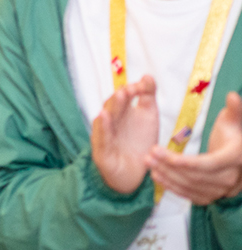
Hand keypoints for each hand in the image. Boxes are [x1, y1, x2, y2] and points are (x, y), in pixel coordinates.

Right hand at [91, 76, 159, 193]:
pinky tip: (104, 117)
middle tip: (128, 89)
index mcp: (121, 112)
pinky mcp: (101, 152)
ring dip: (112, 108)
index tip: (144, 86)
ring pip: (105, 120)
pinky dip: (102, 128)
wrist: (134, 174)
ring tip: (119, 97)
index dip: (132, 89)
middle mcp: (111, 122)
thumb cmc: (139, 143)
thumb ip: (147, 96)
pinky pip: (101, 138)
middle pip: (112, 107)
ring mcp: (105, 136)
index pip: (123, 97)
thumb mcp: (148, 117)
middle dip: (119, 98)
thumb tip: (147, 76)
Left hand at [148, 93, 241, 205]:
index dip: (182, 161)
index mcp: (235, 158)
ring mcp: (222, 190)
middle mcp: (231, 178)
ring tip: (148, 162)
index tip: (159, 152)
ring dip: (167, 176)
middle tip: (148, 154)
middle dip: (168, 166)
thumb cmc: (235, 134)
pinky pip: (190, 195)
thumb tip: (232, 95)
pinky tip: (157, 176)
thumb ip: (235, 109)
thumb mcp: (235, 120)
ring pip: (191, 187)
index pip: (207, 164)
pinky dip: (172, 187)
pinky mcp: (213, 196)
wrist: (241, 156)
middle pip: (195, 176)